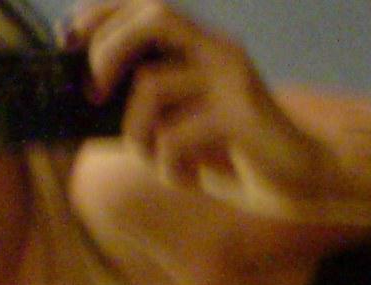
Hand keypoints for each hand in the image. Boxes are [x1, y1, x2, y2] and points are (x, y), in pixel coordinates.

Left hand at [63, 0, 331, 217]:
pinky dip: (168, 166)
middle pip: (152, 17)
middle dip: (108, 49)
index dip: (102, 14)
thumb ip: (150, 110)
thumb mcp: (187, 126)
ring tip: (154, 161)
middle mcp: (221, 51)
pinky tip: (186, 180)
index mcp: (207, 46)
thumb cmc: (239, 154)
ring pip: (151, 86)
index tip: (69, 38)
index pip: (148, 4)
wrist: (302, 180)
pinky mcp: (241, 118)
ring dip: (135, 133)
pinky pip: (175, 137)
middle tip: (95, 92)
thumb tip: (91, 107)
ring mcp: (233, 82)